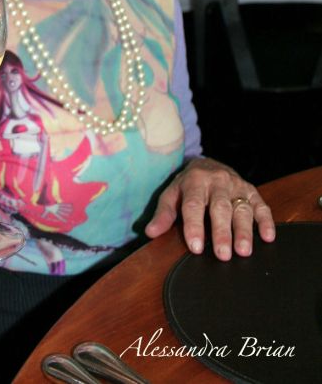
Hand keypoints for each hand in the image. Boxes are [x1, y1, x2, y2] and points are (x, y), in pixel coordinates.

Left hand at [144, 157, 275, 259]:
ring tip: (244, 251)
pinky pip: (261, 205)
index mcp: (194, 182)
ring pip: (241, 207)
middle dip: (222, 232)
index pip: (193, 205)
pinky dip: (266, 220)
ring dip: (244, 230)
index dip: (194, 226)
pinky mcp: (251, 191)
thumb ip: (163, 214)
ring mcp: (236, 185)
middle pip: (220, 208)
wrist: (207, 164)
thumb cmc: (187, 186)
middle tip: (223, 255)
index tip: (196, 247)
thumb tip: (150, 232)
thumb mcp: (171, 195)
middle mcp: (217, 182)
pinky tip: (267, 237)